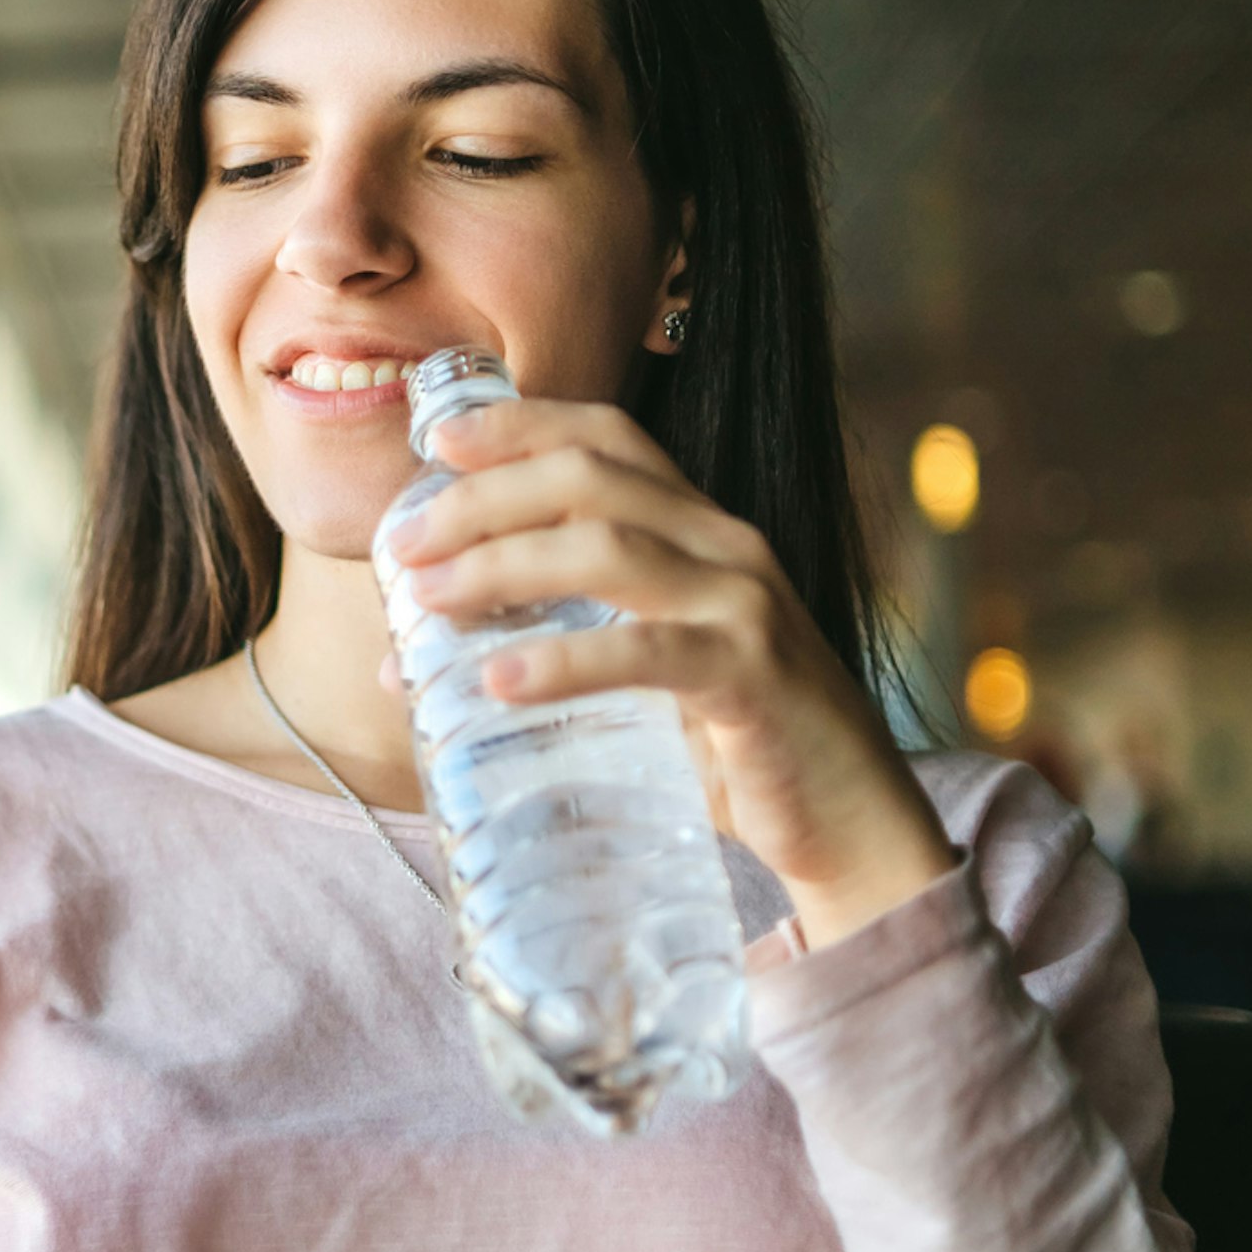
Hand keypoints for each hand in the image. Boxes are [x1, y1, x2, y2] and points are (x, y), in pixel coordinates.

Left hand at [380, 397, 955, 948]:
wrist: (848, 826)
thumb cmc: (730, 750)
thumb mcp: (631, 683)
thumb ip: (539, 653)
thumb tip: (403, 666)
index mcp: (698, 531)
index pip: (608, 438)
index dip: (520, 426)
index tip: (434, 441)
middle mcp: (725, 546)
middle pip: (589, 480)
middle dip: (483, 499)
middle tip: (404, 544)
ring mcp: (744, 604)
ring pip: (609, 548)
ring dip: (504, 564)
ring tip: (428, 601)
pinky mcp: (753, 674)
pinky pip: (646, 651)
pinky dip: (564, 660)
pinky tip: (497, 682)